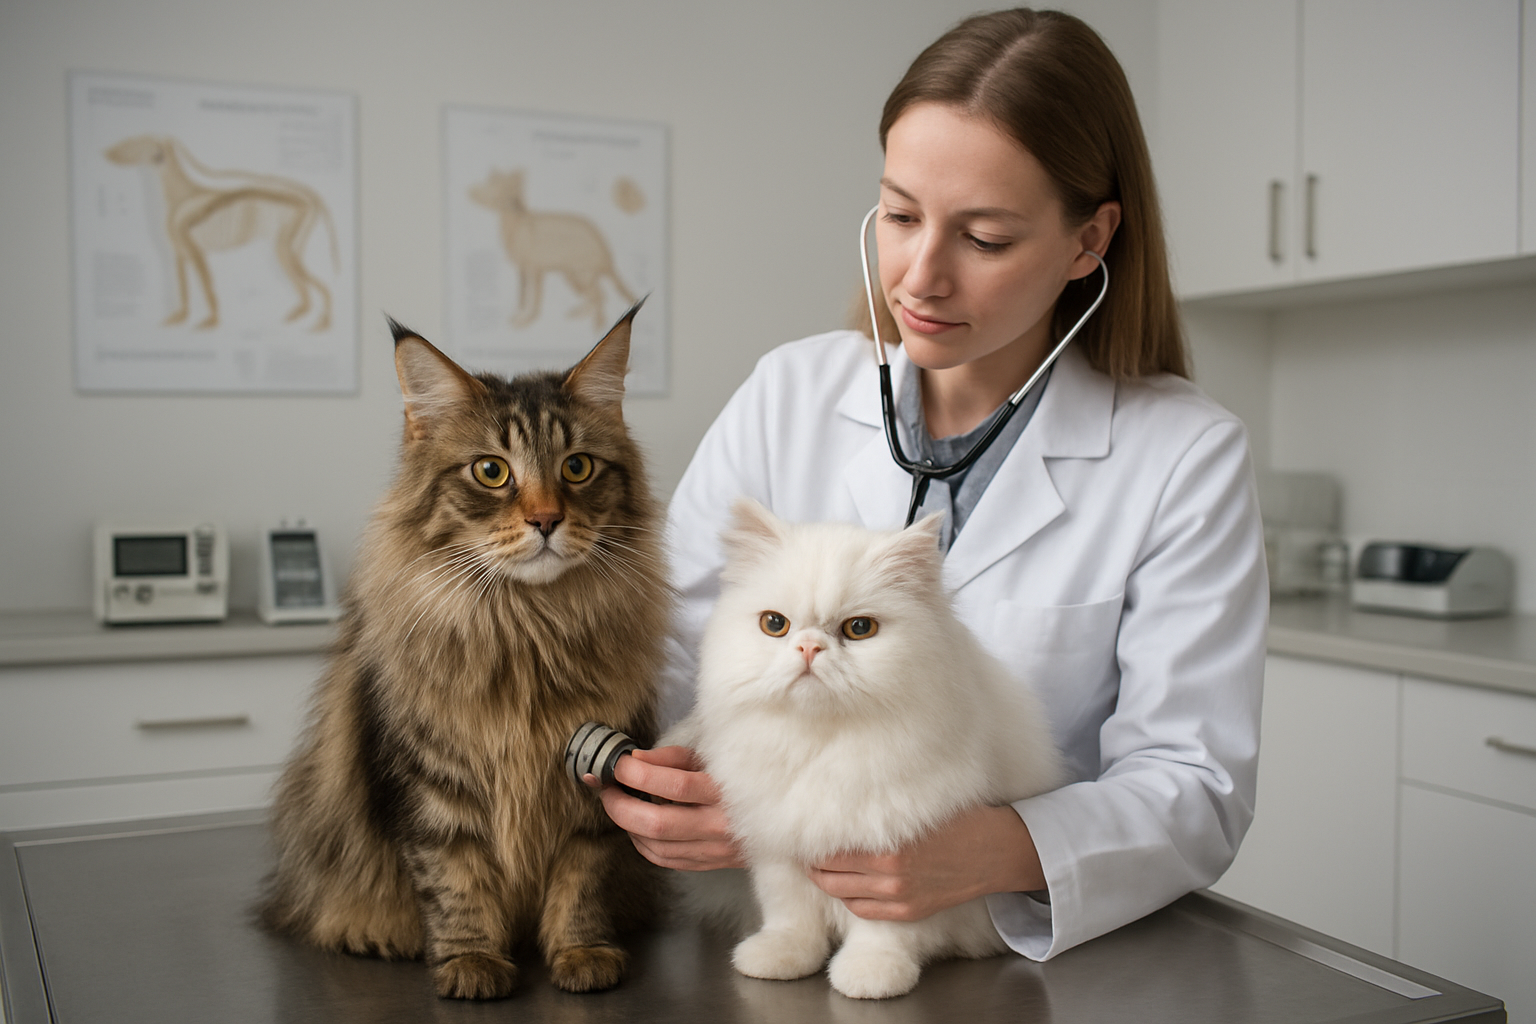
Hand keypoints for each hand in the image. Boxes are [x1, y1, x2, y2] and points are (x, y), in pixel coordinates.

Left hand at [595, 746, 745, 871]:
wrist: (780, 817)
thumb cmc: (742, 779)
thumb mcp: (716, 758)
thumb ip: (675, 757)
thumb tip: (636, 759)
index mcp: (727, 792)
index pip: (675, 785)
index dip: (639, 774)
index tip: (620, 763)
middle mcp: (721, 825)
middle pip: (657, 824)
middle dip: (620, 805)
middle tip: (607, 787)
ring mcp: (715, 849)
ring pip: (656, 846)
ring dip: (627, 825)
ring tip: (619, 804)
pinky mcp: (709, 864)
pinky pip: (664, 859)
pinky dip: (642, 843)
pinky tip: (636, 826)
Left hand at [806, 804, 1043, 921]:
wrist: (997, 851)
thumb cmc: (960, 819)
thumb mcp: (920, 806)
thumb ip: (885, 808)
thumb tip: (849, 799)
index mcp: (891, 847)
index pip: (833, 849)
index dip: (814, 843)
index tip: (806, 833)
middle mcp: (892, 875)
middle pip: (831, 873)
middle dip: (814, 863)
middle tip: (805, 852)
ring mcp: (900, 897)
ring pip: (843, 894)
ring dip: (826, 881)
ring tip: (817, 869)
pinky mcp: (910, 911)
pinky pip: (864, 911)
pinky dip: (848, 898)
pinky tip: (844, 886)